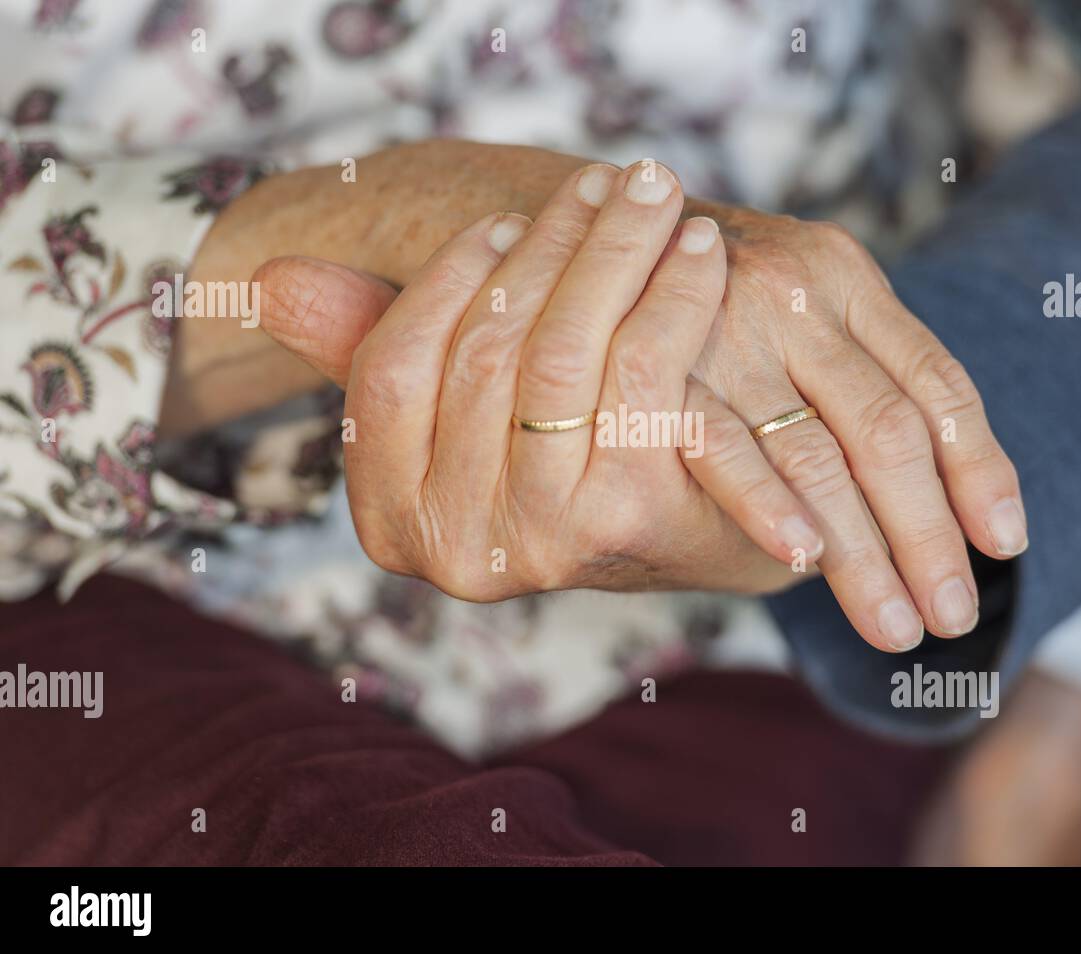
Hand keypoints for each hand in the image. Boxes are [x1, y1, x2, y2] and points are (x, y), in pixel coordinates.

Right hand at [257, 162, 820, 598]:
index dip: (446, 282)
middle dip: (550, 247)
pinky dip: (674, 293)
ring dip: (612, 252)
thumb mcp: (471, 419)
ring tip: (651, 192)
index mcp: (392, 520)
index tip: (508, 220)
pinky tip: (700, 247)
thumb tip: (268, 280)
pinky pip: (642, 373)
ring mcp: (539, 540)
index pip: (388, 374)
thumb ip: (373, 349)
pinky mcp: (626, 519)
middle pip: (485, 354)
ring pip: (560, 353)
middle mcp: (453, 547)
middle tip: (607, 177)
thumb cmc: (578, 468)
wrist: (710, 542)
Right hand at [680, 202, 1026, 648]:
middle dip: (929, 534)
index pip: (938, 386)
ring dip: (864, 553)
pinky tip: (803, 564)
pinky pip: (725, 449)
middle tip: (954, 617)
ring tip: (897, 629)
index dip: (980, 468)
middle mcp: (797, 295)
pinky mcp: (659, 363)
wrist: (586, 230)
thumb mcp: (787, 304)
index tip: (1005, 544)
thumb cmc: (699, 293)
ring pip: (819, 456)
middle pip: (890, 431)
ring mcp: (726, 328)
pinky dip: (768, 506)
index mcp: (844, 279)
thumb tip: (930, 498)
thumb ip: (847, 374)